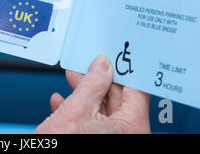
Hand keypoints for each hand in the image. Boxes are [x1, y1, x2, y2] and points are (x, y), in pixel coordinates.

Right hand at [35, 55, 150, 133]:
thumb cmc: (64, 147)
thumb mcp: (76, 111)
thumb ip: (91, 84)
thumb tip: (102, 65)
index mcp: (132, 127)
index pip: (136, 88)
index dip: (124, 68)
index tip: (116, 55)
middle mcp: (127, 135)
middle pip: (118, 98)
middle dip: (99, 79)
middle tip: (89, 63)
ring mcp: (113, 140)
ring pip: (103, 109)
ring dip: (85, 93)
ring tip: (73, 79)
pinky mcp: (96, 141)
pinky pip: (93, 123)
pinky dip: (78, 111)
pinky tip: (63, 101)